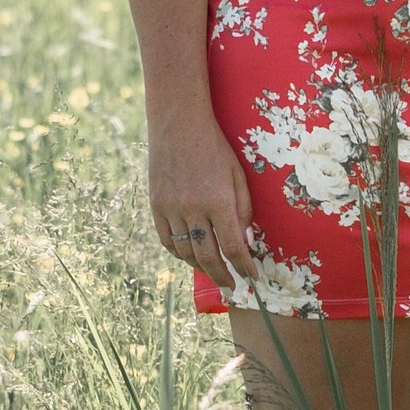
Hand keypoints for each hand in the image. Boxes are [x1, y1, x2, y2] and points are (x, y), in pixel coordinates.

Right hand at [148, 111, 257, 288]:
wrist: (179, 124)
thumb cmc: (215, 147)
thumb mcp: (237, 174)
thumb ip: (243, 209)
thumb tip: (247, 242)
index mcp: (219, 200)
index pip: (233, 247)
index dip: (244, 267)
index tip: (252, 278)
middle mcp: (194, 209)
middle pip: (209, 257)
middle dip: (223, 275)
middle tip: (232, 285)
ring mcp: (172, 209)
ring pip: (186, 253)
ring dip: (201, 267)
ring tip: (213, 271)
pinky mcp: (156, 206)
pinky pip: (167, 241)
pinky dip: (179, 253)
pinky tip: (190, 255)